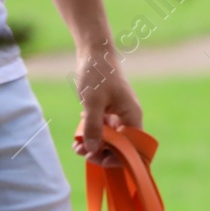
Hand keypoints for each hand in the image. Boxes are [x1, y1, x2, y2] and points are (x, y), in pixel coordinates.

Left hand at [71, 43, 141, 167]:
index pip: (132, 148)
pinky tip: (78, 137)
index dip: (117, 158)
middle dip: (101, 153)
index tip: (97, 158)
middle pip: (120, 146)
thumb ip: (92, 127)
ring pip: (110, 140)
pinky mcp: (108, 112)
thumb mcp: (92, 102)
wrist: (94, 52)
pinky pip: (103, 130)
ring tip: (77, 147)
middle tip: (82, 153)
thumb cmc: (97, 74)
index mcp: (132, 117)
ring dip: (94, 145)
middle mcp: (128, 119)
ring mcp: (118, 116)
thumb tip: (91, 150)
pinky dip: (91, 135)